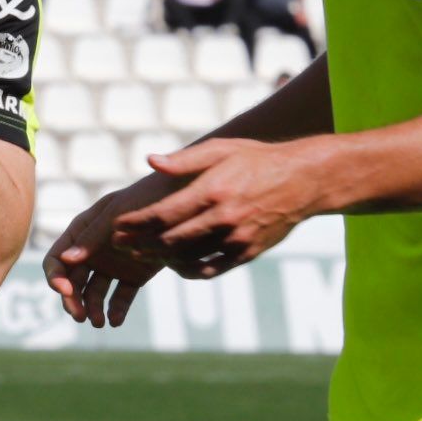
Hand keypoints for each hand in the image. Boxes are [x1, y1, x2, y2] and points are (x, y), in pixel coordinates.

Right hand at [43, 175, 175, 326]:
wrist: (180, 202)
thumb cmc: (143, 199)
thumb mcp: (114, 213)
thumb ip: (91, 237)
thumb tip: (67, 261)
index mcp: (80, 234)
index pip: (57, 260)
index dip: (55, 277)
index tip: (64, 291)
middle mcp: (92, 252)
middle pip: (73, 282)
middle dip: (73, 300)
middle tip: (80, 316)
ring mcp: (113, 265)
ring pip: (94, 293)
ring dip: (92, 309)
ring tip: (99, 323)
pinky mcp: (134, 276)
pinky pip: (121, 297)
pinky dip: (116, 310)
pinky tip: (115, 320)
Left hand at [111, 137, 330, 278]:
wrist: (305, 180)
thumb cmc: (257, 160)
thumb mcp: (221, 149)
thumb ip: (184, 159)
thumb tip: (150, 161)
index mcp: (212, 191)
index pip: (162, 215)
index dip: (134, 224)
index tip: (116, 226)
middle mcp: (223, 218)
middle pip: (169, 241)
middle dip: (138, 245)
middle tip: (119, 244)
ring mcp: (236, 239)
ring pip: (186, 259)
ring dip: (158, 259)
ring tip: (140, 253)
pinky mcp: (247, 254)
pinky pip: (209, 270)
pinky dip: (186, 271)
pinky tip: (172, 263)